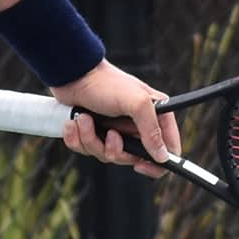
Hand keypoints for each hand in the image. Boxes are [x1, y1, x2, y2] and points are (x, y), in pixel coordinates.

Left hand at [51, 60, 181, 178]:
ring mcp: (114, 130)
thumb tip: (162, 156)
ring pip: (106, 155)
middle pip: (132, 158)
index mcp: (154, 117)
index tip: (139, 165)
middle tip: (108, 133)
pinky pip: (86, 149)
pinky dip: (76, 138)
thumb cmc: (105, 83)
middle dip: (114, 149)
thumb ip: (152, 129)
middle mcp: (136, 126)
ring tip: (85, 119)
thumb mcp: (136, 102)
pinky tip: (75, 121)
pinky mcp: (94, 132)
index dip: (156, 164)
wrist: (72, 74)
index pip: (166, 151)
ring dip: (91, 139)